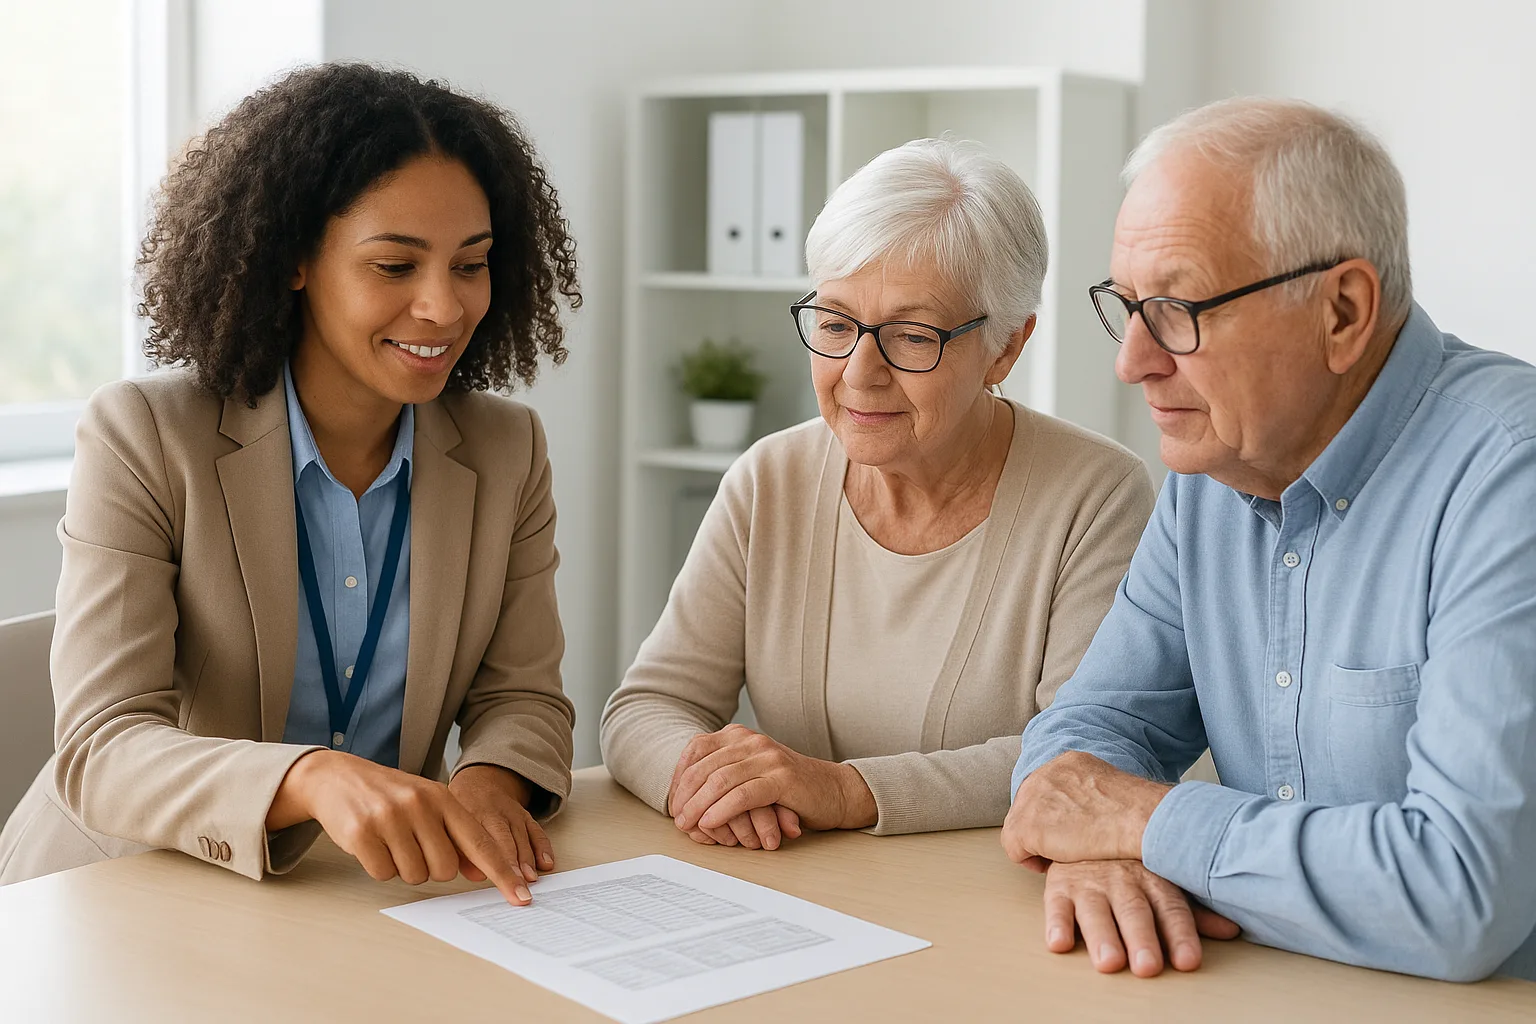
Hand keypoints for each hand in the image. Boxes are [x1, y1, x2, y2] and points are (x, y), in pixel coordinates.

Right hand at [265, 750, 532, 903]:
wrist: (336, 777)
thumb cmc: (389, 796)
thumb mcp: (427, 804)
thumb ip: (454, 835)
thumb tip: (478, 872)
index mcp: (443, 797)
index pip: (481, 843)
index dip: (502, 873)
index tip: (521, 898)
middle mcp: (420, 804)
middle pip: (445, 869)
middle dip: (430, 867)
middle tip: (412, 844)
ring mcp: (390, 817)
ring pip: (414, 875)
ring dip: (403, 867)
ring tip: (390, 840)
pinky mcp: (362, 832)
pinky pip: (383, 874)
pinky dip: (379, 866)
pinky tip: (372, 843)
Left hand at [449, 763, 554, 882]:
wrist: (480, 781)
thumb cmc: (463, 807)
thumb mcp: (451, 824)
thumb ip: (460, 852)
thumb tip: (476, 876)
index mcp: (472, 814)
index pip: (482, 844)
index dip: (494, 866)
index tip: (502, 885)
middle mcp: (495, 813)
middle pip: (506, 841)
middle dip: (513, 865)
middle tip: (519, 885)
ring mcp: (512, 814)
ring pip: (522, 838)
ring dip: (528, 860)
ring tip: (531, 879)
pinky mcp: (526, 816)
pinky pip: (536, 832)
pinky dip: (543, 848)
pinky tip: (546, 863)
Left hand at [667, 727, 805, 848]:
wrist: (834, 791)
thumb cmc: (789, 788)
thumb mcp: (750, 773)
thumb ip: (722, 774)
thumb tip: (683, 796)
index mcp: (739, 736)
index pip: (696, 750)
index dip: (678, 777)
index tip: (672, 802)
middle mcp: (752, 740)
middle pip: (704, 766)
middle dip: (685, 795)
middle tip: (677, 818)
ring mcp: (768, 757)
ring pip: (720, 780)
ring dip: (698, 805)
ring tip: (689, 823)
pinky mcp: (782, 779)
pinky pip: (743, 794)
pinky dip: (722, 810)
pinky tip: (710, 822)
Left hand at [1002, 751, 1170, 867]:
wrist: (1140, 819)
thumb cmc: (1136, 814)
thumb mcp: (1107, 792)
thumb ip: (1086, 797)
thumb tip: (1079, 817)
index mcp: (1067, 763)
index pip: (1044, 790)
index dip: (1053, 816)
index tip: (1068, 833)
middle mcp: (1045, 774)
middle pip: (1026, 807)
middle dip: (1042, 830)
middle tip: (1064, 849)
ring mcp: (1032, 798)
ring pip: (1019, 828)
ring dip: (1037, 846)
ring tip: (1062, 857)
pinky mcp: (1027, 825)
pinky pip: (1014, 848)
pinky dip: (1030, 861)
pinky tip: (1054, 864)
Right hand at [1042, 860, 1239, 976]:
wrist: (1084, 827)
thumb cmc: (1130, 864)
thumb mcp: (1163, 879)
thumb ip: (1193, 910)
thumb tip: (1231, 930)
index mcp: (1153, 879)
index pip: (1172, 909)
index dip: (1180, 934)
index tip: (1187, 960)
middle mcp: (1122, 879)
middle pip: (1134, 911)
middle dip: (1141, 938)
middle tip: (1148, 966)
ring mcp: (1089, 882)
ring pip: (1096, 910)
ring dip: (1102, 936)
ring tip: (1110, 961)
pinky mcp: (1059, 887)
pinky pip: (1055, 904)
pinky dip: (1056, 924)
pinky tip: (1060, 942)